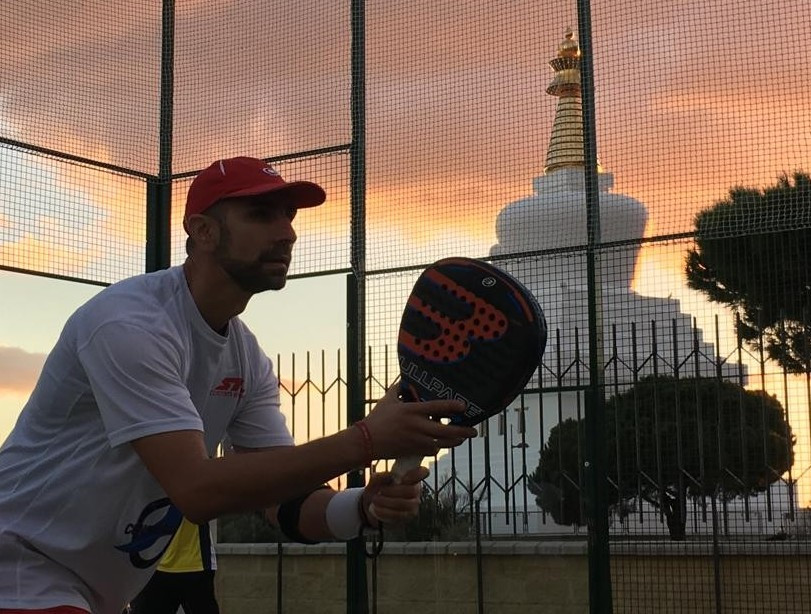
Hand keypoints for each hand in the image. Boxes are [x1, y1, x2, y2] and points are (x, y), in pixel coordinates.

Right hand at [360, 385, 476, 459]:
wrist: (365, 442)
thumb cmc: (376, 419)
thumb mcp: (387, 400)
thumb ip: (398, 389)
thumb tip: (405, 380)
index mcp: (411, 411)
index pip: (437, 408)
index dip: (452, 407)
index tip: (464, 406)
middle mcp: (417, 426)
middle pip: (446, 430)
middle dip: (463, 431)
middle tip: (474, 430)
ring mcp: (416, 440)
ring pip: (442, 443)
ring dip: (455, 441)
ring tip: (463, 438)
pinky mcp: (413, 451)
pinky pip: (432, 451)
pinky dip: (438, 448)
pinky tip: (441, 444)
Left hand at [362, 466, 428, 526]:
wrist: (371, 506)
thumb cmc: (377, 489)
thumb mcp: (375, 480)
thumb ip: (381, 476)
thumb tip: (389, 476)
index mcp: (410, 477)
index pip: (422, 472)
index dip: (417, 474)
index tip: (403, 479)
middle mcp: (416, 490)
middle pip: (412, 490)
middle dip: (394, 491)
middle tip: (381, 491)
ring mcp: (413, 505)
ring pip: (405, 504)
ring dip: (388, 502)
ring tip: (375, 499)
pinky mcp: (407, 517)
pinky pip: (399, 515)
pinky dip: (385, 511)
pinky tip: (376, 508)